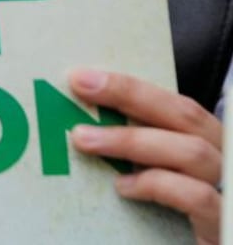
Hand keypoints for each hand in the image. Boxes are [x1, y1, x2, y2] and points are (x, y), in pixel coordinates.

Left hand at [68, 69, 221, 243]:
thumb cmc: (169, 220)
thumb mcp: (151, 172)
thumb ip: (135, 148)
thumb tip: (82, 121)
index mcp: (207, 144)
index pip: (174, 103)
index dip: (130, 85)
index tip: (82, 76)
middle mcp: (224, 160)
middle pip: (186, 114)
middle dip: (129, 95)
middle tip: (81, 87)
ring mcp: (227, 191)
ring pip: (192, 151)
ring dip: (132, 140)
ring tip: (85, 140)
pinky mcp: (221, 223)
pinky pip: (196, 196)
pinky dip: (156, 185)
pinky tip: (123, 187)